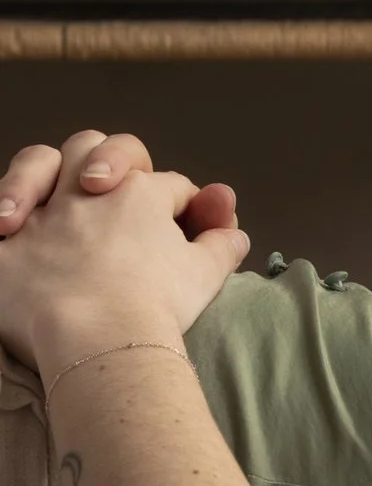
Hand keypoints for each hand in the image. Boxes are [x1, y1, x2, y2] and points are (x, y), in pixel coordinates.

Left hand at [0, 131, 250, 373]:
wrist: (98, 337)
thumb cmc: (155, 305)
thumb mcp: (207, 274)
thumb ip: (223, 246)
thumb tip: (234, 235)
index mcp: (142, 193)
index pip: (168, 185)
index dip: (182, 205)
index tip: (185, 230)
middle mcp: (89, 190)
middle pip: (97, 148)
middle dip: (107, 160)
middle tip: (105, 189)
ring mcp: (42, 213)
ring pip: (39, 162)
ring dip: (39, 174)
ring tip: (38, 203)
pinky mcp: (3, 243)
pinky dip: (2, 215)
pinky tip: (5, 227)